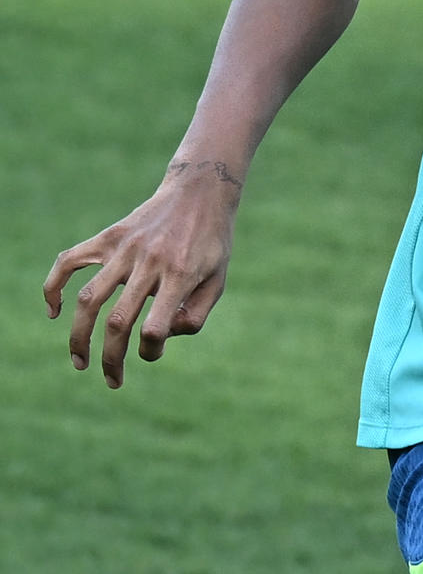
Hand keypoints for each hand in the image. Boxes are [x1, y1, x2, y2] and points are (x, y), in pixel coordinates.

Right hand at [43, 160, 240, 388]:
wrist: (200, 193)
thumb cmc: (212, 242)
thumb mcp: (218, 280)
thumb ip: (195, 314)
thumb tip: (162, 337)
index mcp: (181, 275)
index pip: (155, 327)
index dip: (150, 351)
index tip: (153, 352)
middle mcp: (150, 262)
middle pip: (118, 321)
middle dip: (112, 359)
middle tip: (112, 380)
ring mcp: (125, 249)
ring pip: (89, 299)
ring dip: (79, 336)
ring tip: (79, 362)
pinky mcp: (108, 237)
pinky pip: (69, 261)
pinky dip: (54, 287)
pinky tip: (53, 312)